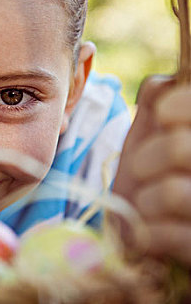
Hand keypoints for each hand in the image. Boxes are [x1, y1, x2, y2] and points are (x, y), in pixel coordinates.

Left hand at [114, 76, 190, 264]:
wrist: (140, 233)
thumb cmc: (150, 176)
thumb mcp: (151, 131)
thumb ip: (162, 98)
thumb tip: (165, 83)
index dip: (180, 106)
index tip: (165, 116)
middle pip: (181, 148)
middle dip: (148, 158)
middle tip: (140, 170)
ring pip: (175, 192)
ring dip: (146, 199)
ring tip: (145, 205)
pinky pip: (178, 237)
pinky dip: (151, 234)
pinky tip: (149, 233)